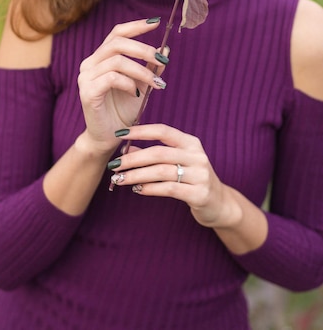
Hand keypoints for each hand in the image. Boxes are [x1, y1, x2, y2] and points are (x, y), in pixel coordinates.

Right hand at [78, 19, 168, 153]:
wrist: (109, 137)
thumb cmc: (123, 110)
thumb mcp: (142, 86)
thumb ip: (151, 68)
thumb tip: (166, 50)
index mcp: (101, 58)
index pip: (117, 33)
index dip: (136, 26)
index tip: (156, 23)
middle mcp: (90, 64)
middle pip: (117, 43)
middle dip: (143, 49)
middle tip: (162, 60)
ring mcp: (86, 77)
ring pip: (117, 61)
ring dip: (141, 70)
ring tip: (156, 84)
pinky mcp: (87, 92)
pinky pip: (111, 78)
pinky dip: (129, 83)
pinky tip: (136, 93)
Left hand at [108, 123, 240, 229]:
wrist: (219, 203)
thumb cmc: (192, 179)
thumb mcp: (176, 162)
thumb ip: (154, 154)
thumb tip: (127, 149)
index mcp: (190, 143)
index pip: (163, 131)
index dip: (140, 131)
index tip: (120, 134)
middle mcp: (197, 155)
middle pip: (158, 152)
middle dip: (132, 158)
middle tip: (114, 165)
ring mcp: (200, 175)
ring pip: (161, 171)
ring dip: (136, 175)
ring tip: (120, 179)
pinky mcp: (199, 194)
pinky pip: (169, 189)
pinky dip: (150, 188)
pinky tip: (137, 189)